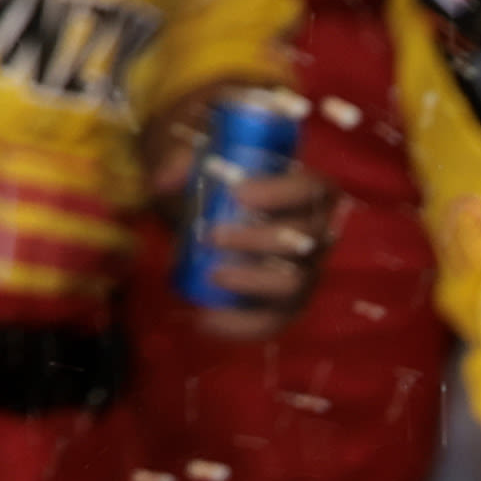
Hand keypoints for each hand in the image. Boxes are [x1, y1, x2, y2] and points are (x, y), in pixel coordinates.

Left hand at [143, 91, 338, 334]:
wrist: (214, 205)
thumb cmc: (219, 173)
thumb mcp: (200, 156)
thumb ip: (181, 160)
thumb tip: (162, 183)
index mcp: (307, 188)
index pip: (312, 188)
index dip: (281, 192)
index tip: (239, 194)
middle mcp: (317, 232)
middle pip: (304, 240)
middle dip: (258, 239)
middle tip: (210, 234)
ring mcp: (305, 271)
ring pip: (294, 285)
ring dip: (252, 282)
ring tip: (211, 275)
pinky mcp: (286, 303)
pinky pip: (274, 320)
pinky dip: (242, 325)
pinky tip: (205, 320)